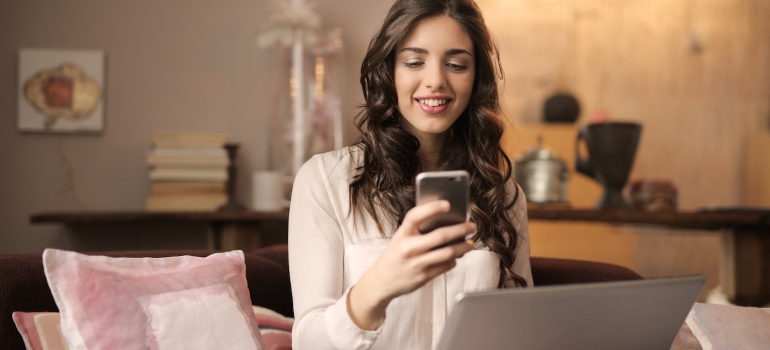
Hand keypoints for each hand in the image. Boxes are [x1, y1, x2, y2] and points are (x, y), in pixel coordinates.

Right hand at [347, 200, 475, 329]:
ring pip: (448, 253)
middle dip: (461, 230)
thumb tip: (446, 221)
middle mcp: (408, 248)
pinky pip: (445, 266)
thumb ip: (418, 230)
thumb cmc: (395, 256)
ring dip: (463, 247)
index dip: (432, 208)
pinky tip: (456, 256)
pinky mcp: (423, 277)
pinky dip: (454, 260)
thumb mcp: (400, 238)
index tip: (448, 204)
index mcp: (402, 234)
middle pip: (440, 236)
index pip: (416, 216)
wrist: (381, 281)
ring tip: (470, 243)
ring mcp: (416, 264)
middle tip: (472, 226)